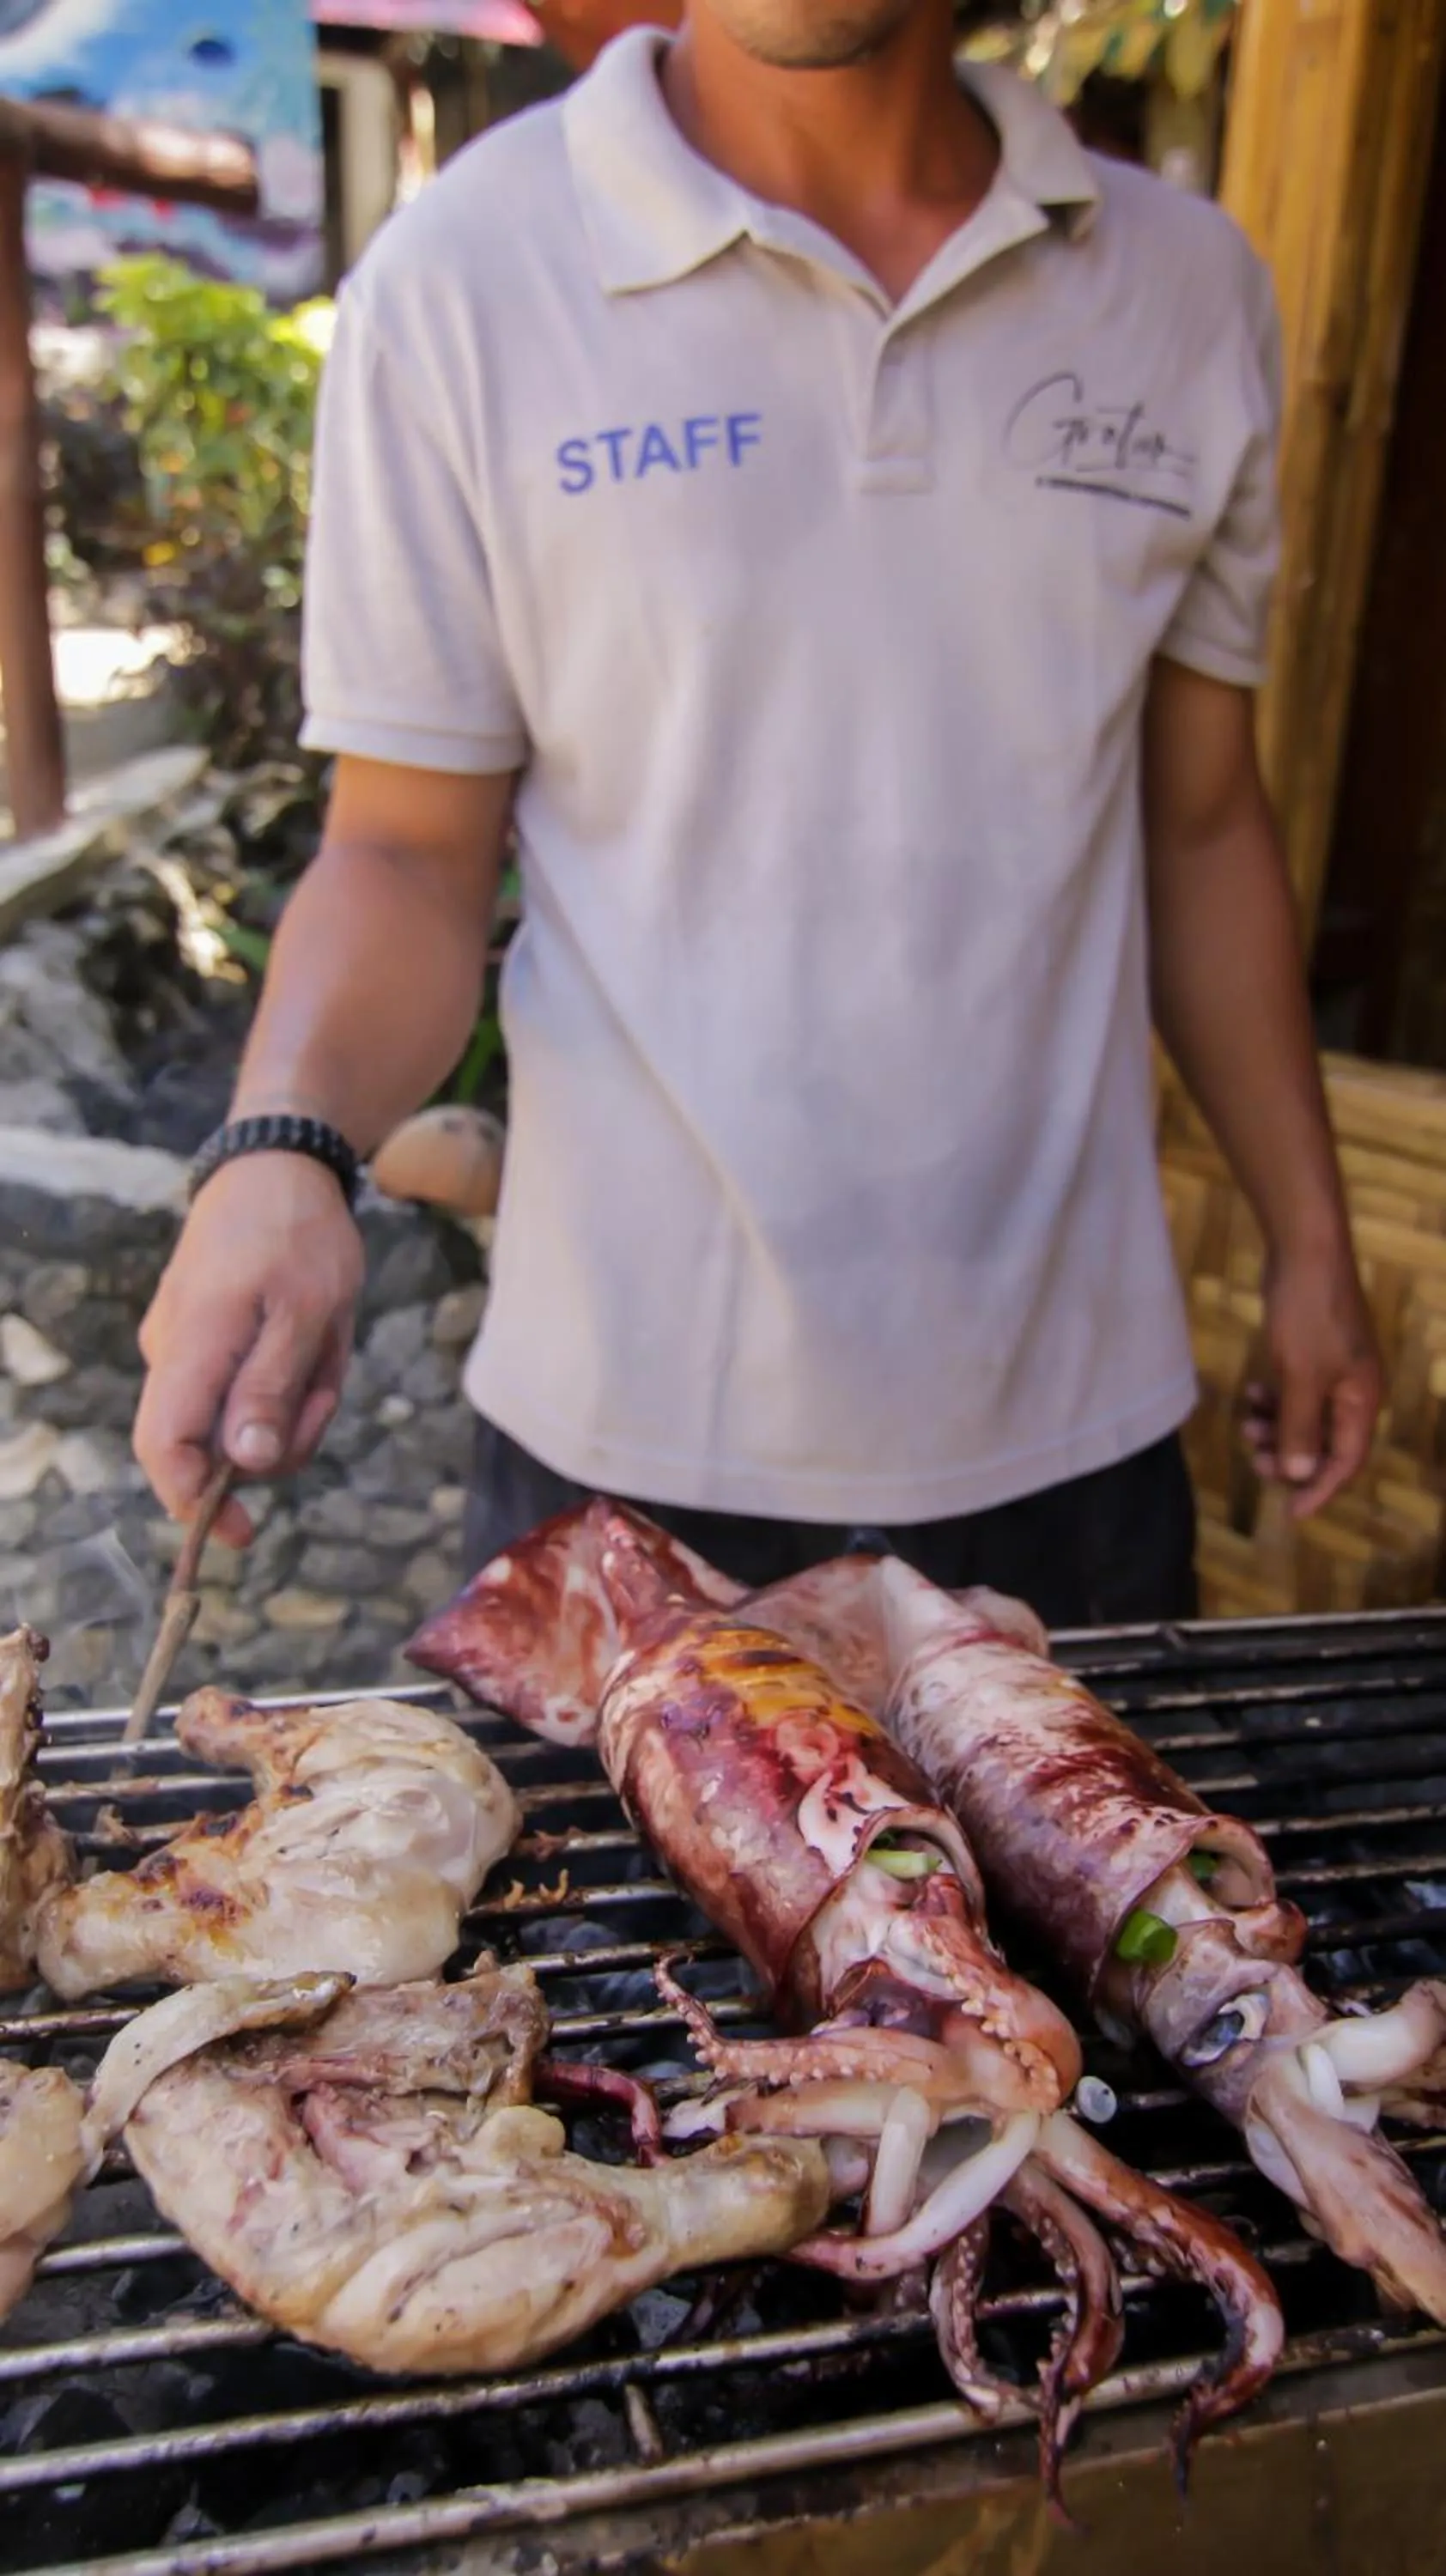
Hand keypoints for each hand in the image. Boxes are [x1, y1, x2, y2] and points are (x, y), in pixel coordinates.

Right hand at [134, 1155, 364, 1546]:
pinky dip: (281, 1386)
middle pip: (207, 1446)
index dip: (195, 1502)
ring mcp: (183, 1347)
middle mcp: (171, 1353)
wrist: (277, 1167)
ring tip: (323, 1353)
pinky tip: (307, 1344)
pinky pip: (238, 1390)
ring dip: (287, 1409)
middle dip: (275, 1443)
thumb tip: (243, 1463)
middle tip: (325, 1390)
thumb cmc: (299, 1235)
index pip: (163, 1448)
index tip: (245, 1531)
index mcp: (192, 1346)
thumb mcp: (308, 1313)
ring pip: (231, 1421)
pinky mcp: (202, 1341)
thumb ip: (272, 1389)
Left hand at [1242, 1241, 1382, 1519]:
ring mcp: (1336, 1370)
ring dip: (1278, 1429)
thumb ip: (1300, 1428)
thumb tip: (1297, 1476)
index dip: (1319, 1489)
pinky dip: (1277, 1400)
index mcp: (1362, 1401)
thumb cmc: (1308, 1315)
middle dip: (1291, 1457)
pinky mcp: (1316, 1352)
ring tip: (1248, 1425)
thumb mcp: (1300, 1377)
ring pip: (1308, 1418)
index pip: (1345, 1462)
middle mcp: (1355, 1390)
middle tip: (1253, 1458)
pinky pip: (1298, 1393)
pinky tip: (1252, 1394)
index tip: (1290, 1513)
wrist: (1306, 1250)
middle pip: (1326, 1444)